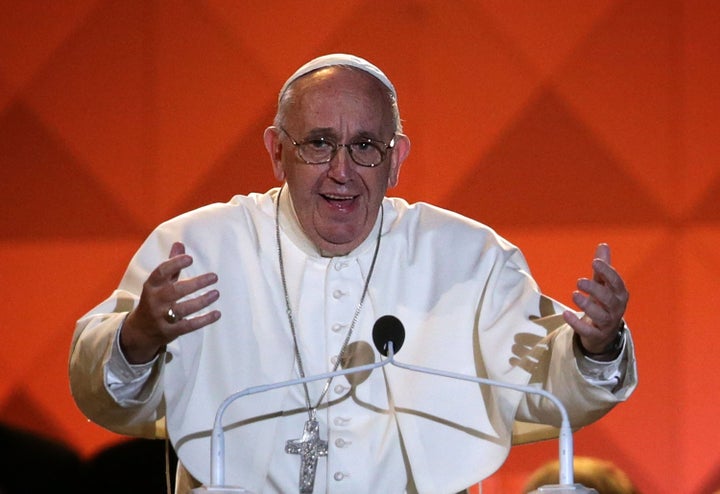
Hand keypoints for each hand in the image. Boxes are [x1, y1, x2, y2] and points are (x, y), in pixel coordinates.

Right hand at [120, 241, 220, 363]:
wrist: (140, 330)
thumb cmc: (155, 299)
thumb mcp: (159, 282)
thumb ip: (171, 265)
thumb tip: (180, 244)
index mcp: (151, 286)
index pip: (161, 272)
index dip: (174, 264)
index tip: (190, 258)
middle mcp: (155, 301)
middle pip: (175, 291)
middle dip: (196, 284)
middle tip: (214, 277)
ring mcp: (161, 317)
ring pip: (183, 309)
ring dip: (202, 301)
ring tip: (216, 293)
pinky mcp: (169, 331)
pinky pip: (188, 326)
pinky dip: (204, 320)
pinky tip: (217, 313)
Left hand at [562, 243, 628, 359]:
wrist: (604, 332)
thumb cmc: (603, 302)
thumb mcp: (603, 285)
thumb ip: (602, 268)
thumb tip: (603, 245)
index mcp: (619, 294)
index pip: (617, 282)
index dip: (607, 272)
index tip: (595, 262)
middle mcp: (616, 309)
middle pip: (609, 299)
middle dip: (595, 290)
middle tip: (579, 282)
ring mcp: (607, 323)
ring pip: (601, 316)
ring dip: (587, 305)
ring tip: (574, 294)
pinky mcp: (596, 335)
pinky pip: (588, 331)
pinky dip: (577, 324)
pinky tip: (566, 314)